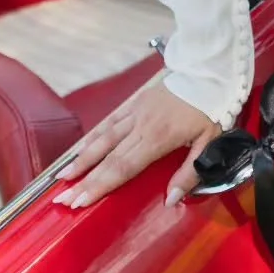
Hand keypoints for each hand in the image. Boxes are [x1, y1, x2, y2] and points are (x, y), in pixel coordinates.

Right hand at [56, 83, 217, 211]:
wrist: (207, 71)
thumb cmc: (211, 109)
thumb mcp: (210, 143)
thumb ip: (190, 173)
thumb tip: (171, 199)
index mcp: (158, 139)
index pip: (123, 168)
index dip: (100, 185)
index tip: (80, 201)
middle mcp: (140, 126)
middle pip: (108, 158)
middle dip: (84, 180)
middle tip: (62, 199)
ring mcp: (135, 113)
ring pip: (104, 139)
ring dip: (82, 159)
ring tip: (62, 176)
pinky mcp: (135, 102)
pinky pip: (110, 121)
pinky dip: (94, 136)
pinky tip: (81, 148)